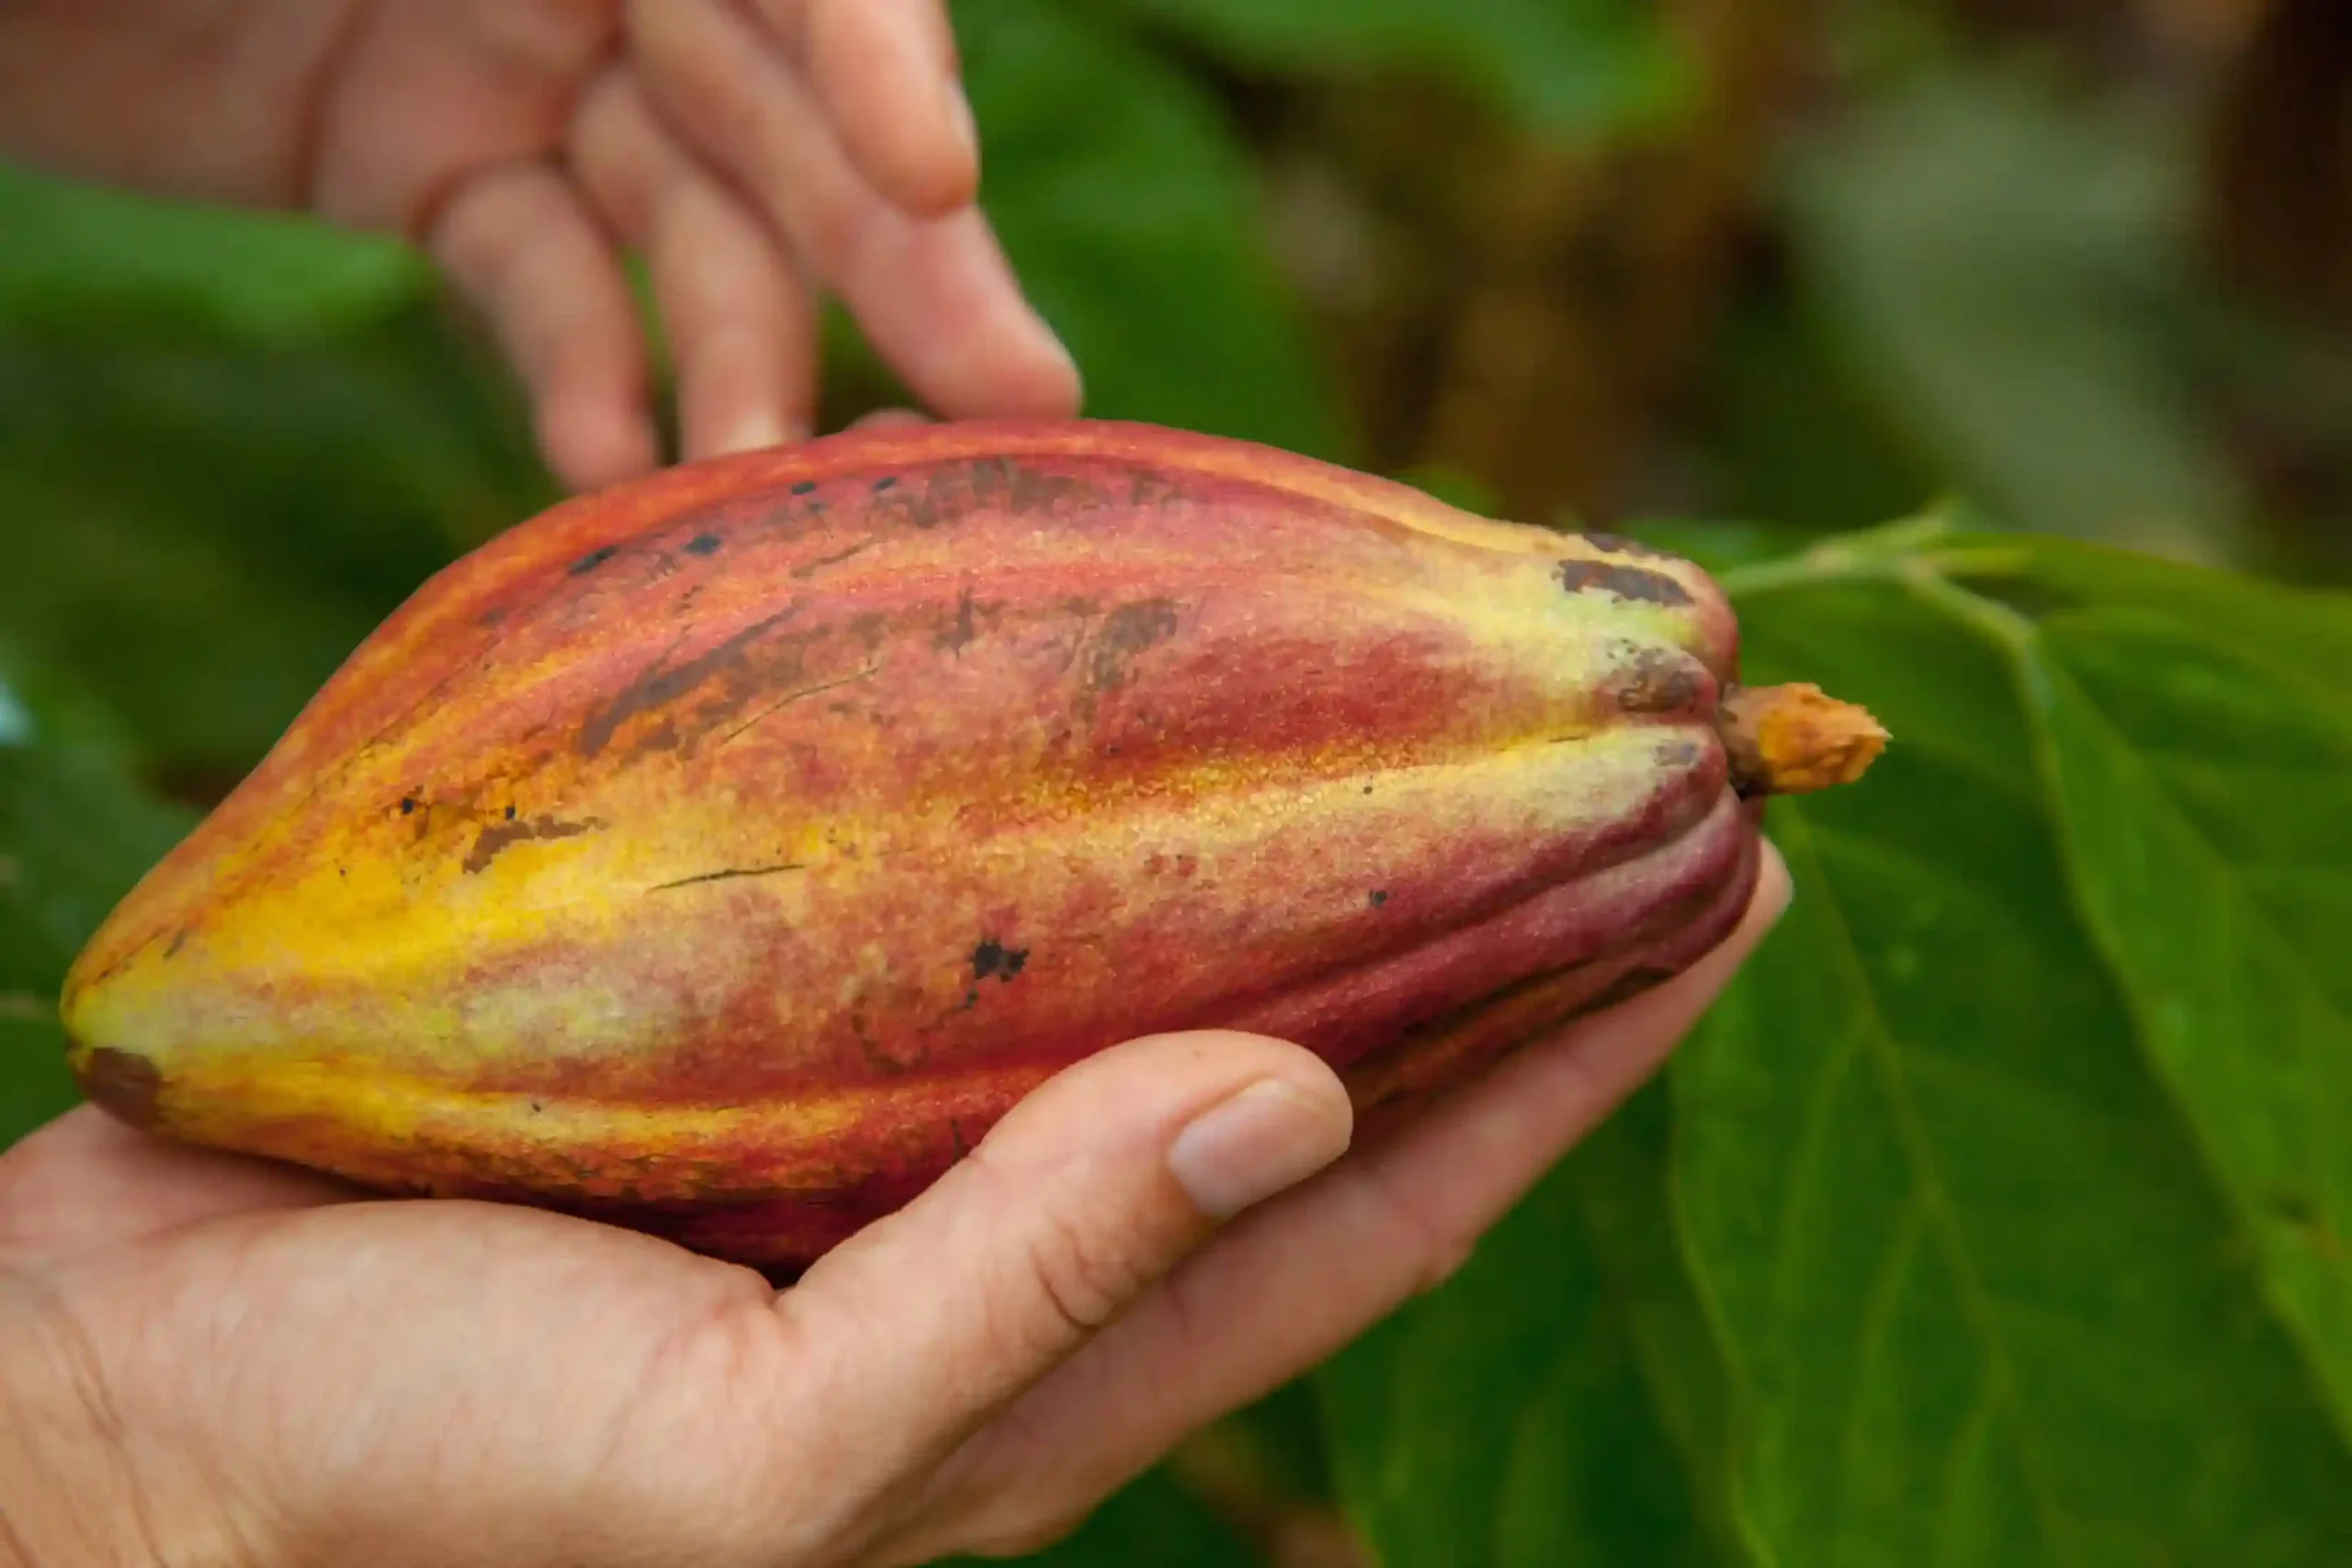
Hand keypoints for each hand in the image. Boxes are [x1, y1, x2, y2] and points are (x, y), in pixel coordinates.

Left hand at [0, 0, 1081, 491]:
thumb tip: (807, 12)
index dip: (878, 54)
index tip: (932, 180)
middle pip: (783, 110)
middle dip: (899, 257)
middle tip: (1015, 403)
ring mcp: (516, 51)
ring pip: (690, 224)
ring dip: (743, 363)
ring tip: (765, 488)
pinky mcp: (427, 159)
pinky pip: (543, 279)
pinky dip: (588, 374)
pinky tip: (609, 468)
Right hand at [0, 847, 1786, 1567]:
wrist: (147, 1425)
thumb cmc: (433, 1497)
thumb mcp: (748, 1468)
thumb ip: (1011, 1306)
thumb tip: (1284, 1105)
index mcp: (1058, 1358)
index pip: (1402, 1193)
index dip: (1583, 1051)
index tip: (1732, 890)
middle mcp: (1014, 1225)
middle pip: (1322, 1045)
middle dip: (1504, 909)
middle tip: (1659, 745)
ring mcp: (891, 1116)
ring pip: (1170, 947)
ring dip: (1319, 824)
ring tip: (1447, 676)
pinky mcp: (760, 1022)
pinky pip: (973, 893)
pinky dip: (1080, 797)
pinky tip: (1120, 693)